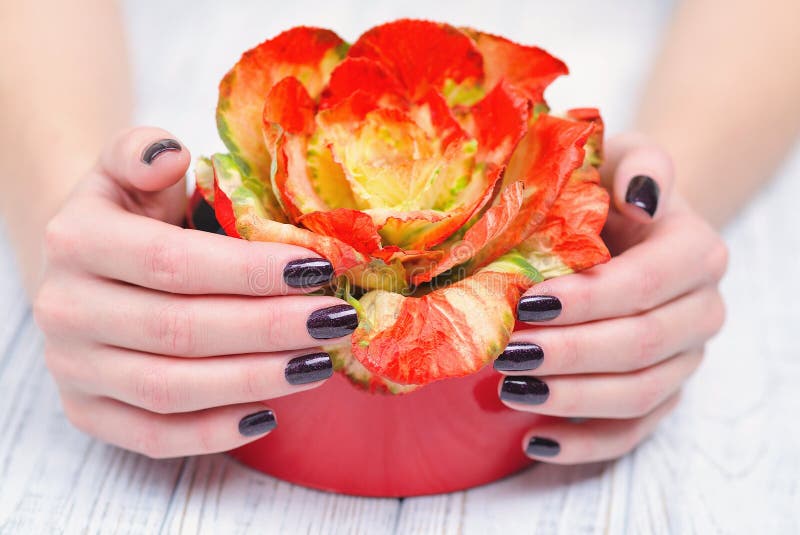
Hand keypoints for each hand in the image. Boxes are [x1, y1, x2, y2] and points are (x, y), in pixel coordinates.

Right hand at [34, 127, 357, 457]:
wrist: (86, 267)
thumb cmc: (132, 216)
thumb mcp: (130, 170)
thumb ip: (143, 151)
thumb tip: (171, 156)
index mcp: (78, 240)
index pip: (173, 262)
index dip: (249, 271)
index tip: (318, 270)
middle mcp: (65, 308)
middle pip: (180, 329)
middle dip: (269, 328)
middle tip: (335, 321)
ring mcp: (72, 368)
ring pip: (171, 389)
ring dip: (255, 381)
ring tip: (318, 364)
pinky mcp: (87, 412)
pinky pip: (153, 437)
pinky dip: (214, 433)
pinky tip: (269, 414)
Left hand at [495, 133, 727, 463]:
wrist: (630, 224)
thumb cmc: (612, 189)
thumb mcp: (623, 155)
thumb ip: (638, 162)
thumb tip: (641, 193)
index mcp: (694, 252)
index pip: (644, 284)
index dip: (587, 299)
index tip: (527, 303)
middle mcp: (701, 310)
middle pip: (640, 345)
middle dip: (569, 353)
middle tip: (506, 352)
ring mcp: (684, 358)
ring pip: (638, 394)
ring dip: (571, 398)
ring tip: (509, 389)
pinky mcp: (660, 391)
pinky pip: (633, 431)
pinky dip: (585, 443)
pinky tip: (535, 440)